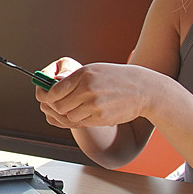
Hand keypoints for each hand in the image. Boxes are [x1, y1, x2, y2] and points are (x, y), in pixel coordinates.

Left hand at [37, 60, 159, 128]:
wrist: (144, 89)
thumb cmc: (118, 78)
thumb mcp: (95, 71)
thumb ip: (74, 79)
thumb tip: (52, 89)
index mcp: (83, 75)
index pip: (54, 90)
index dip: (48, 96)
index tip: (49, 98)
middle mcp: (87, 88)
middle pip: (59, 106)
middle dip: (58, 107)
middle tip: (62, 105)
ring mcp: (94, 104)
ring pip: (69, 116)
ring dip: (71, 114)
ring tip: (80, 107)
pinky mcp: (101, 117)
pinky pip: (81, 122)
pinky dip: (81, 120)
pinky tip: (89, 112)